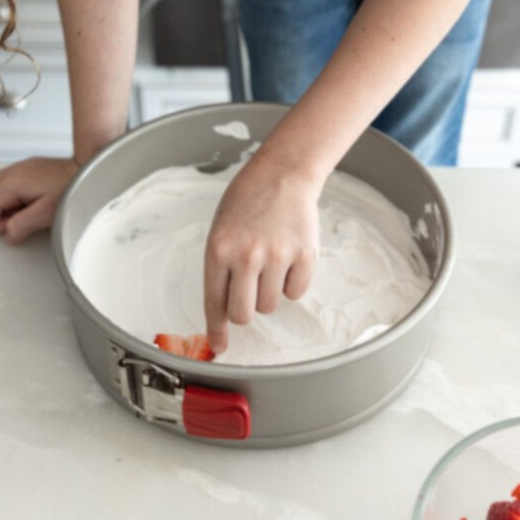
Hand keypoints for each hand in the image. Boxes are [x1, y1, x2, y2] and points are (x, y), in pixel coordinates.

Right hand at [0, 156, 79, 243]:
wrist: (83, 170)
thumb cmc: (69, 190)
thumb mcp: (45, 215)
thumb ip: (20, 227)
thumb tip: (8, 235)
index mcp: (9, 185)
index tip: (16, 224)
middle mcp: (6, 174)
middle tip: (18, 217)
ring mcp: (12, 169)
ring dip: (0, 206)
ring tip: (24, 208)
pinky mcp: (20, 169)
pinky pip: (0, 186)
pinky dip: (8, 197)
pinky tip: (27, 200)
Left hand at [203, 153, 320, 353]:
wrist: (283, 173)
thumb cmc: (248, 200)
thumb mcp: (221, 229)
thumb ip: (220, 267)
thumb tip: (224, 311)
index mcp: (218, 249)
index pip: (214, 303)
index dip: (217, 330)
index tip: (220, 346)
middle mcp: (246, 256)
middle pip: (243, 314)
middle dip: (245, 312)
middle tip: (249, 294)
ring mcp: (277, 256)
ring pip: (270, 306)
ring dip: (268, 293)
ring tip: (269, 262)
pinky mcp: (304, 255)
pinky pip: (296, 292)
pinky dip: (292, 283)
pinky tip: (288, 258)